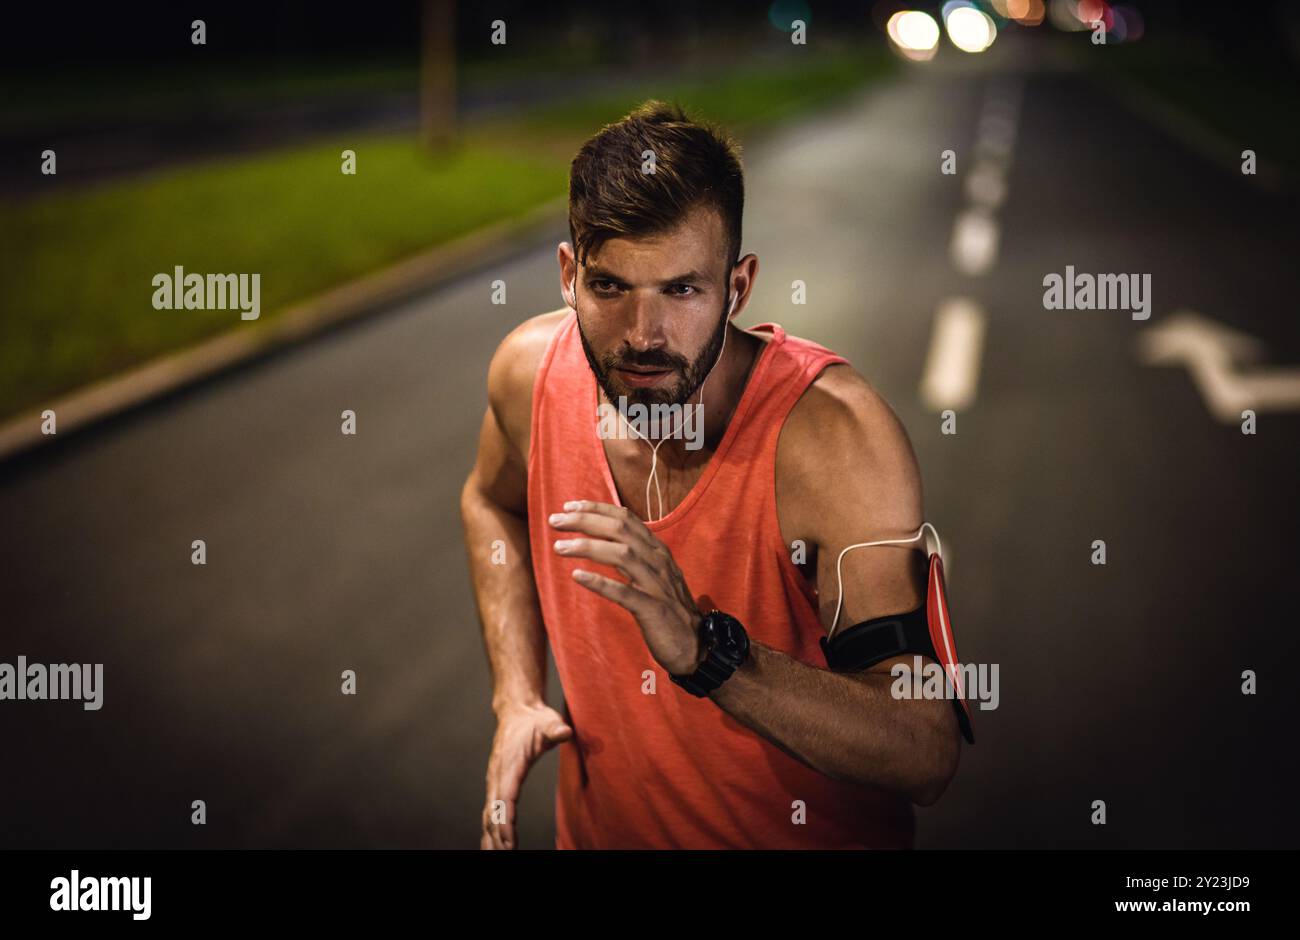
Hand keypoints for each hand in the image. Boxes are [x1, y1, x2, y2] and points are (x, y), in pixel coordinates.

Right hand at [481, 701, 571, 849]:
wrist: (516, 711)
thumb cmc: (535, 720)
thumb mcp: (548, 722)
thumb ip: (555, 729)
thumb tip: (565, 732)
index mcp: (509, 763)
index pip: (506, 796)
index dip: (507, 818)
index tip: (509, 838)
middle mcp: (497, 775)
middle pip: (493, 810)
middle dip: (498, 835)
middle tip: (507, 854)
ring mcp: (494, 780)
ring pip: (489, 814)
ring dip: (491, 836)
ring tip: (497, 855)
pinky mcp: (496, 784)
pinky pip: (491, 811)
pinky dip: (490, 829)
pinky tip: (493, 845)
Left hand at [549, 500, 703, 675]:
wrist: (697, 644)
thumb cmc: (669, 609)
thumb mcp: (653, 575)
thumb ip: (633, 556)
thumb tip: (603, 541)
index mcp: (657, 550)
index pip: (626, 518)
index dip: (596, 508)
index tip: (569, 505)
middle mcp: (658, 561)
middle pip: (619, 530)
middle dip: (584, 521)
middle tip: (555, 520)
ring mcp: (656, 584)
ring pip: (621, 554)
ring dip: (587, 547)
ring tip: (559, 547)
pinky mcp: (653, 609)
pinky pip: (624, 592)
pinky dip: (600, 582)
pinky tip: (577, 576)